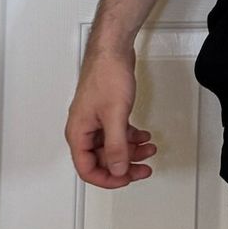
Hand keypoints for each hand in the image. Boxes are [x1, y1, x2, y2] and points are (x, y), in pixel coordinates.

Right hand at [64, 45, 156, 187]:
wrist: (113, 49)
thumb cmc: (107, 74)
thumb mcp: (115, 115)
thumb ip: (116, 145)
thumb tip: (117, 170)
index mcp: (78, 133)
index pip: (87, 169)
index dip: (108, 178)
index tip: (126, 179)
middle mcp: (84, 128)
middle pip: (102, 159)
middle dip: (124, 165)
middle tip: (143, 169)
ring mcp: (95, 120)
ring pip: (112, 146)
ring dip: (131, 150)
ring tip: (149, 150)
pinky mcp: (106, 111)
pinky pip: (118, 132)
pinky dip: (131, 136)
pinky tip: (144, 136)